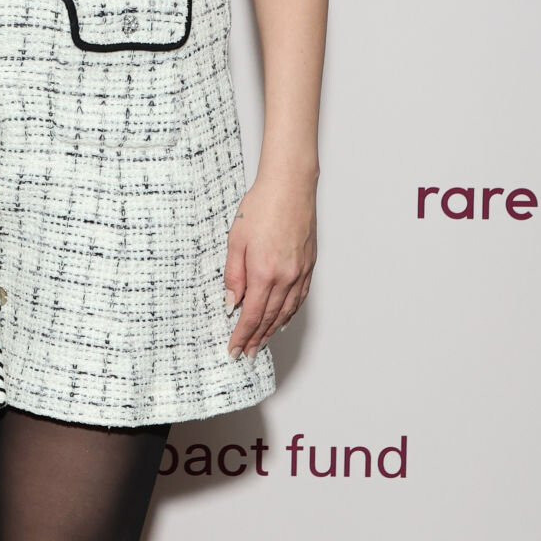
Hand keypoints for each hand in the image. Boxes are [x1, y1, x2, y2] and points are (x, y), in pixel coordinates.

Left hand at [222, 176, 316, 359]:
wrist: (290, 186)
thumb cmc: (261, 207)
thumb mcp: (236, 240)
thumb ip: (234, 275)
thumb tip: (232, 302)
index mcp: (264, 273)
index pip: (252, 315)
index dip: (242, 336)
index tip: (235, 350)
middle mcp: (286, 277)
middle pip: (270, 317)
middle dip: (257, 338)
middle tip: (248, 354)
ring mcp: (300, 272)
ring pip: (287, 311)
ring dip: (273, 329)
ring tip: (263, 342)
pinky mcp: (309, 264)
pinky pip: (299, 298)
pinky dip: (290, 313)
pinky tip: (284, 319)